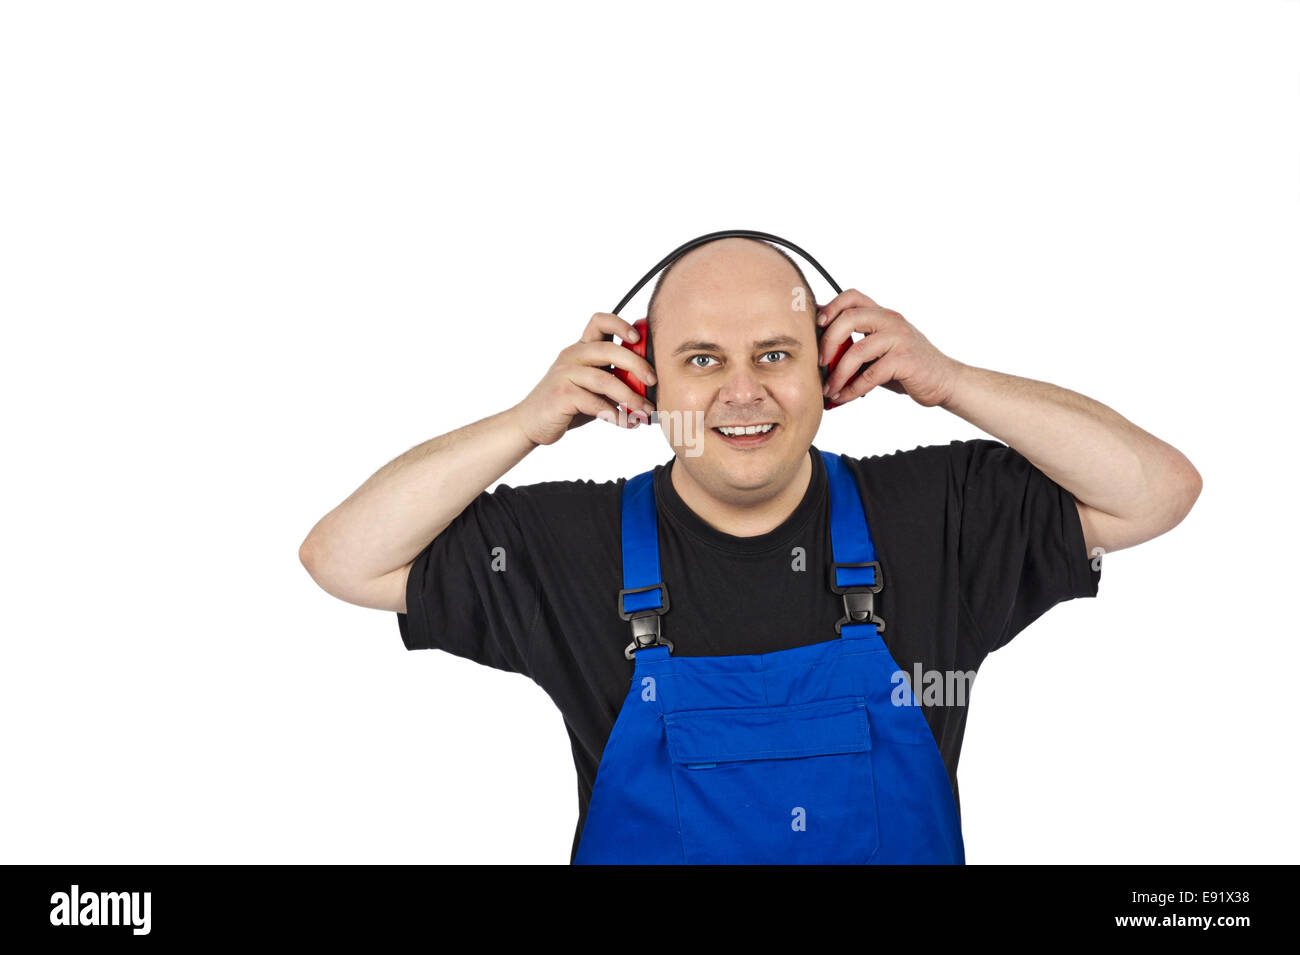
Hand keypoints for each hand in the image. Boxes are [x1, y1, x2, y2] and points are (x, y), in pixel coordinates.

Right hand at [510, 312, 658, 446]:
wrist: (530, 423)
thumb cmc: (566, 404)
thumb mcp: (591, 386)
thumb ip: (613, 379)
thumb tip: (650, 383)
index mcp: (581, 349)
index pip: (600, 322)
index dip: (621, 324)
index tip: (638, 337)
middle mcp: (572, 356)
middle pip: (608, 349)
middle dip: (636, 364)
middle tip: (653, 380)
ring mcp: (565, 375)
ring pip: (604, 379)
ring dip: (630, 396)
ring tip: (645, 410)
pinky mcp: (561, 395)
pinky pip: (595, 403)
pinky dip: (616, 415)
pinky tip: (628, 423)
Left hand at [816, 289, 961, 407]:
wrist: (944, 381)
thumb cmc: (906, 367)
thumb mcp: (879, 350)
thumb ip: (855, 345)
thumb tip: (820, 352)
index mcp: (882, 314)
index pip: (852, 297)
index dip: (830, 307)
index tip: (816, 326)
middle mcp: (891, 321)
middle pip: (849, 318)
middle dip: (828, 342)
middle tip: (819, 363)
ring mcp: (900, 338)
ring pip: (858, 350)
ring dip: (838, 374)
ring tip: (829, 389)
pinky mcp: (906, 360)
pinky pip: (871, 374)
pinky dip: (853, 388)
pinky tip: (844, 397)